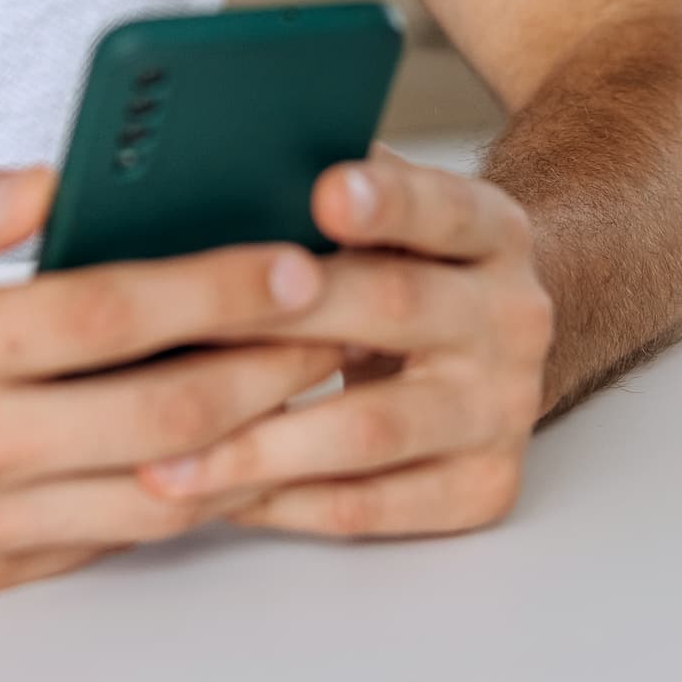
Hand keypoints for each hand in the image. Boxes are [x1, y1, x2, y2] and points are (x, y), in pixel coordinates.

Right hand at [0, 165, 343, 592]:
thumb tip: (47, 182)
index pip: (106, 316)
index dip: (212, 286)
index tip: (292, 255)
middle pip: (159, 413)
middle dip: (270, 365)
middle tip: (345, 319)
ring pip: (157, 495)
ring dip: (253, 442)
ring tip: (320, 386)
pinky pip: (119, 541)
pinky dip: (194, 496)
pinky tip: (246, 446)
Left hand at [135, 153, 553, 541]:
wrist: (493, 356)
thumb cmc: (405, 274)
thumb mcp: (397, 220)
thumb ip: (335, 196)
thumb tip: (225, 175)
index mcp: (493, 233)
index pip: (443, 208)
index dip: (386, 202)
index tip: (325, 192)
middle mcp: (514, 318)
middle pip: (393, 308)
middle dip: (279, 317)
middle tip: (186, 326)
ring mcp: (502, 410)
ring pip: (370, 430)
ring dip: (260, 445)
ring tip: (168, 458)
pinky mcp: (482, 488)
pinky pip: (370, 507)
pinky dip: (284, 505)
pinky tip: (216, 500)